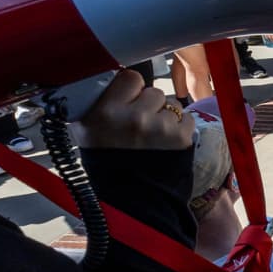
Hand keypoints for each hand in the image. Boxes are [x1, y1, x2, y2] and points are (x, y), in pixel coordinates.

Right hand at [76, 70, 195, 150]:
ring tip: (152, 136)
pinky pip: (187, 119)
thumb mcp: (86, 128)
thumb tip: (110, 75)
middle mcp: (132, 118)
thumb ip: (98, 100)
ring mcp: (158, 127)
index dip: (131, 89)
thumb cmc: (106, 160)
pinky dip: (179, 129)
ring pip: (172, 105)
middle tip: (138, 125)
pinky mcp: (180, 138)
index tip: (127, 101)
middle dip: (149, 105)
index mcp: (105, 112)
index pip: (131, 78)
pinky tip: (165, 143)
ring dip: (166, 117)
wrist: (128, 196)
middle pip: (154, 92)